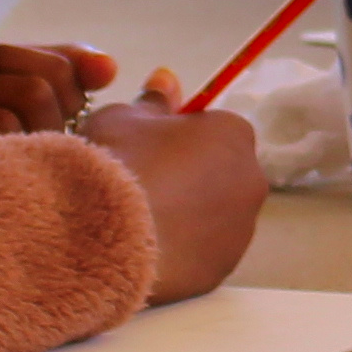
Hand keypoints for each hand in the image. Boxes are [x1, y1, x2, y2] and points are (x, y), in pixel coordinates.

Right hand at [80, 97, 267, 295]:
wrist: (101, 237)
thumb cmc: (117, 163)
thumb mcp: (123, 117)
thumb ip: (152, 100)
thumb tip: (167, 79)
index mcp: (233, 134)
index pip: (215, 127)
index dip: (180, 136)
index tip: (148, 148)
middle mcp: (250, 181)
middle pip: (221, 172)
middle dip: (190, 176)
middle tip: (142, 184)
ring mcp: (240, 232)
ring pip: (214, 216)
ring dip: (188, 216)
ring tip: (140, 221)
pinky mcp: (221, 272)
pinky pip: (202, 253)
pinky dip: (181, 250)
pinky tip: (145, 250)